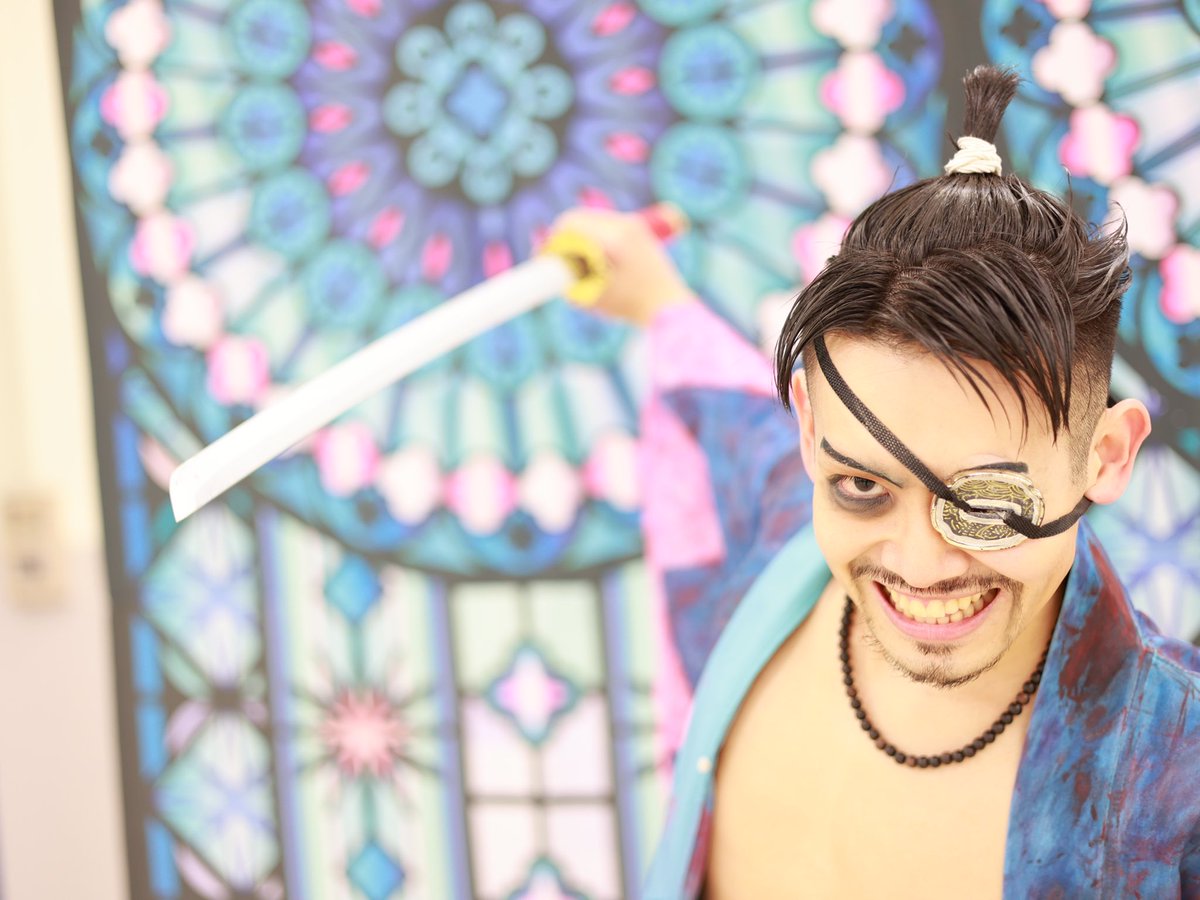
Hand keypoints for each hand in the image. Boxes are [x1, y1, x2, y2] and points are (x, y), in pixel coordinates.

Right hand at [548, 207, 695, 325]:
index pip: (568, 225)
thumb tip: (545, 256)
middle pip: (578, 217)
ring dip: (577, 234)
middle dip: (561, 235)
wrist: (668, 306)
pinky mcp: (639, 228)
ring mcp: (633, 224)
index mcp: (612, 239)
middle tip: (553, 256)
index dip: (551, 240)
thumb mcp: (589, 295)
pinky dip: (593, 235)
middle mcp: (624, 225)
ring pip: (591, 218)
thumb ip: (565, 276)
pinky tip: (591, 254)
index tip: (543, 256)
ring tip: (572, 258)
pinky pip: (606, 223)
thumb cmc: (628, 306)